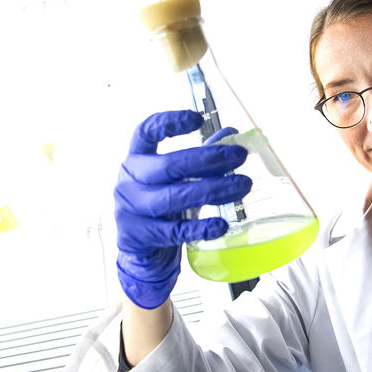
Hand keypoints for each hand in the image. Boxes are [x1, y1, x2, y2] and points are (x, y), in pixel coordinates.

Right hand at [115, 110, 250, 309]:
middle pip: (168, 166)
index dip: (168, 122)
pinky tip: (222, 224)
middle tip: (240, 156)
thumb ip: (201, 156)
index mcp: (136, 159)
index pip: (145, 132)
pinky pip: (174, 231)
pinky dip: (200, 228)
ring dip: (212, 190)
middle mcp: (128, 181)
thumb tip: (232, 133)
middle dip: (208, 159)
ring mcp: (130, 210)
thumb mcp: (176, 180)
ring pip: (173, 197)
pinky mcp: (139, 237)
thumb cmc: (161, 208)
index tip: (196, 118)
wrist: (141, 252)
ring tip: (243, 185)